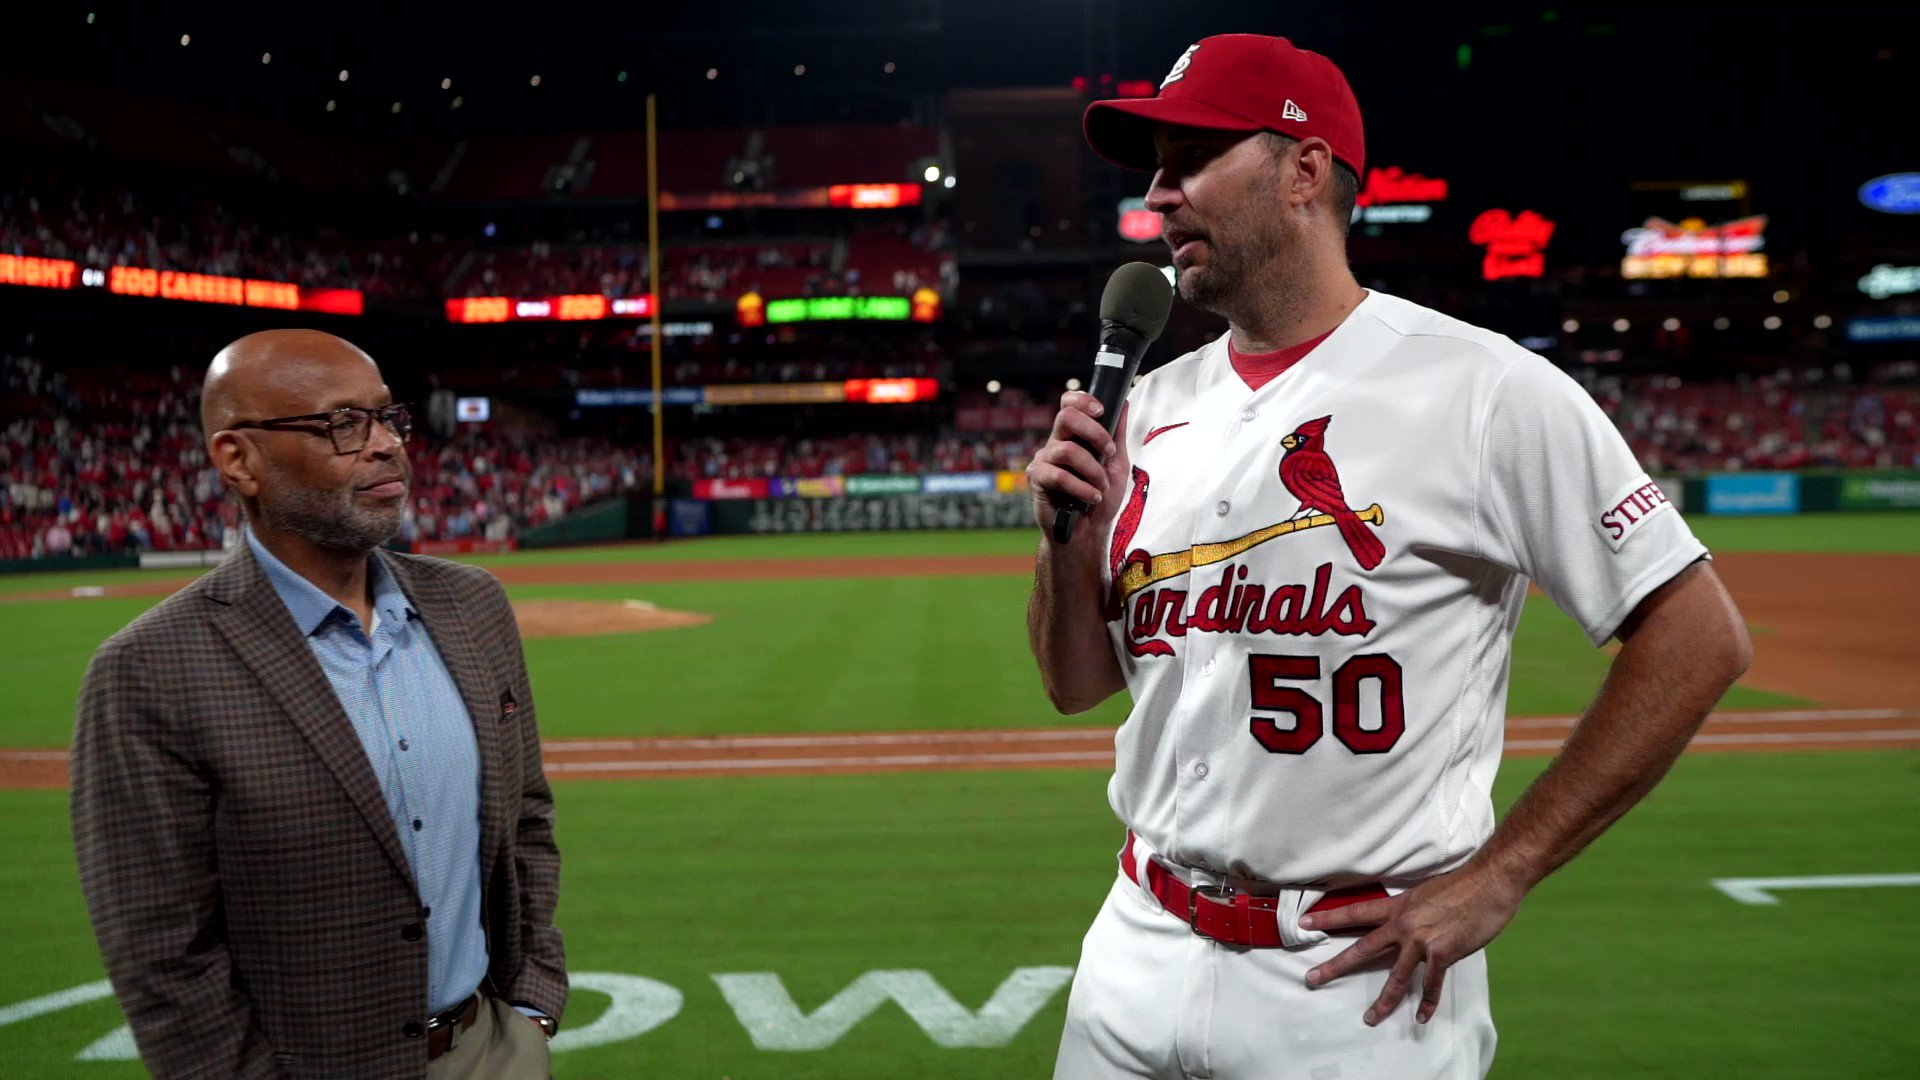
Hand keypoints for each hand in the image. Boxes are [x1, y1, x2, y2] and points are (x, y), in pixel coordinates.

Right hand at [1027, 393, 1128, 541]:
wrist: (1089, 532)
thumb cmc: (1101, 498)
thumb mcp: (1117, 464)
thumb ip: (1117, 435)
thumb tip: (1123, 401)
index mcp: (1073, 436)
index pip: (1069, 404)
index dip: (1082, 400)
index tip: (1101, 411)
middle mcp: (1056, 444)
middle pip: (1066, 417)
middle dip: (1094, 433)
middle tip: (1109, 453)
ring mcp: (1044, 460)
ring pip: (1067, 450)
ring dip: (1093, 471)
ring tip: (1101, 488)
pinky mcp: (1036, 480)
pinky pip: (1059, 475)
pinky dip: (1081, 488)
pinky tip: (1092, 498)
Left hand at [1301, 863, 1526, 1025]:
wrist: (1488, 884)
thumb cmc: (1462, 885)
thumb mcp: (1425, 892)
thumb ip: (1412, 909)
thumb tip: (1407, 921)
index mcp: (1397, 906)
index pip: (1355, 912)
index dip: (1329, 917)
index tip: (1305, 922)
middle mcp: (1403, 925)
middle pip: (1362, 948)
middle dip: (1336, 965)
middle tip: (1312, 977)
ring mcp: (1421, 941)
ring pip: (1395, 976)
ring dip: (1383, 1001)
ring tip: (1370, 1018)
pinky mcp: (1442, 954)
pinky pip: (1431, 984)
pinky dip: (1427, 1002)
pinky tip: (1421, 1016)